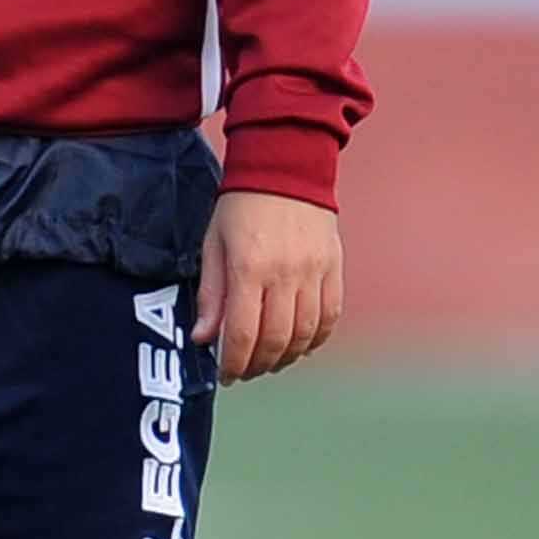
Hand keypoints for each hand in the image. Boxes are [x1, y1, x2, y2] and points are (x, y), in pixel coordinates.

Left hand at [197, 191, 341, 382]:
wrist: (286, 164)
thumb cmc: (242, 204)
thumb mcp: (214, 244)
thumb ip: (211, 294)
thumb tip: (204, 338)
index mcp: (249, 267)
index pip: (242, 334)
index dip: (233, 364)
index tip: (226, 374)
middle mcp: (285, 273)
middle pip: (276, 341)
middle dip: (257, 365)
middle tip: (245, 371)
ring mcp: (314, 271)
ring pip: (305, 334)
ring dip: (286, 357)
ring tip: (269, 361)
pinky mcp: (334, 267)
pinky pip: (330, 316)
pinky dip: (315, 339)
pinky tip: (299, 344)